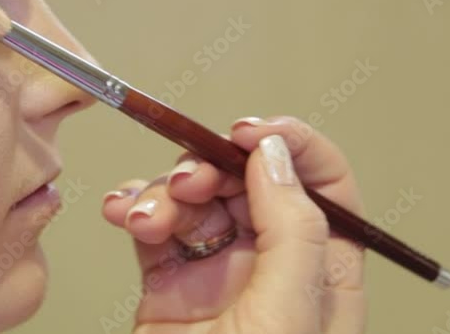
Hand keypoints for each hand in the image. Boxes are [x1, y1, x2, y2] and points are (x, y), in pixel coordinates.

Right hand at [101, 116, 366, 333]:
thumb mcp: (286, 319)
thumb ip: (292, 231)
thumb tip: (275, 156)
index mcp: (323, 276)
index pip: (327, 187)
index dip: (292, 146)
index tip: (247, 134)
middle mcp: (273, 269)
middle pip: (252, 183)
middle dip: (213, 169)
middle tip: (188, 184)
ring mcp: (218, 276)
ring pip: (197, 199)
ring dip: (164, 193)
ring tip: (145, 218)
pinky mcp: (167, 286)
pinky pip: (154, 225)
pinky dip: (135, 208)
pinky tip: (122, 214)